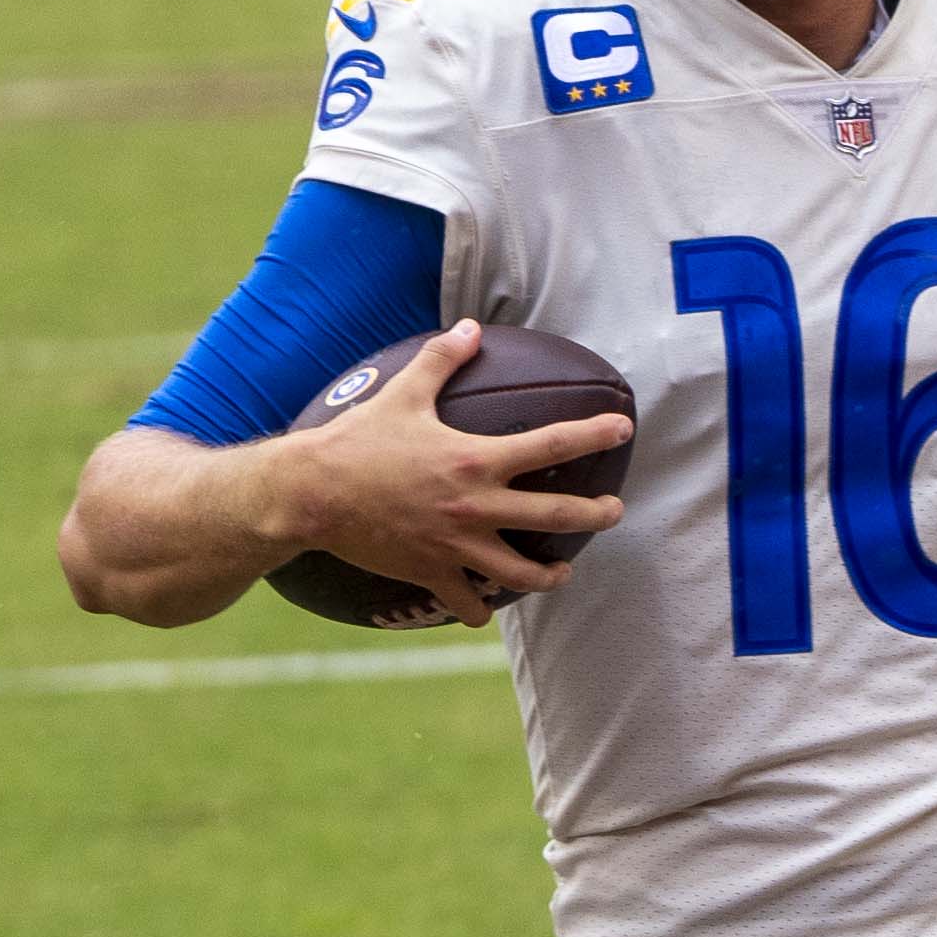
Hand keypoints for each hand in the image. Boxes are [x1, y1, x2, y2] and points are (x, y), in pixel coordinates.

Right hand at [274, 320, 628, 628]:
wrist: (313, 493)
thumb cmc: (357, 441)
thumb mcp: (402, 392)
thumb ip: (442, 358)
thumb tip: (470, 328)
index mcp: (476, 459)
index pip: (553, 445)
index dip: (594, 435)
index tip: (623, 429)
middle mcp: (476, 506)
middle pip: (558, 517)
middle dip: (596, 514)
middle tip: (614, 511)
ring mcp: (457, 546)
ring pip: (522, 575)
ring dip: (549, 577)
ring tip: (562, 572)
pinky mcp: (432, 573)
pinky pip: (469, 603)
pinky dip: (480, 607)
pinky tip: (486, 605)